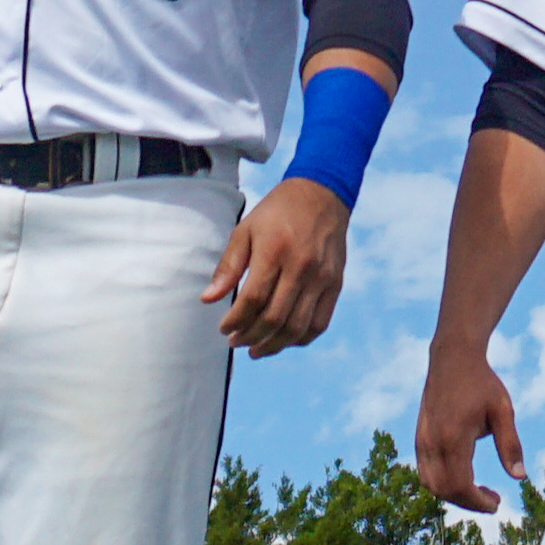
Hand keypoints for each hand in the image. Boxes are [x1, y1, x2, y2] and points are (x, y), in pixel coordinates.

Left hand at [204, 178, 348, 357]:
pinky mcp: (335, 284)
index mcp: (274, 250)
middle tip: (235, 342)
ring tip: (256, 350)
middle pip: (274, 317)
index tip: (224, 329)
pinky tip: (283, 340)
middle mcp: (301, 266)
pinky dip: (300, 339)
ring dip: (274, 345)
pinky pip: (319, 323)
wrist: (321, 195)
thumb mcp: (245, 230)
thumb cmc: (277, 212)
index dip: (235, 321)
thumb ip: (228, 266)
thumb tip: (208, 299)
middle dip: (250, 337)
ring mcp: (322, 278)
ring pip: (297, 327)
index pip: (252, 298)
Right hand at [415, 339, 527, 511]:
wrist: (453, 358)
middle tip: (492, 499)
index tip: (497, 503)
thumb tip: (519, 477)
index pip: (460, 485)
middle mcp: (432, 442)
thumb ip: (510, 445)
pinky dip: (442, 483)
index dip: (478, 501)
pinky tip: (462, 477)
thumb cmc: (482, 383)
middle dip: (468, 502)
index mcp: (453, 437)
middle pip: (444, 490)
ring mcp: (422, 440)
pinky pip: (425, 472)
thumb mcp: (503, 411)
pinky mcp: (419, 438)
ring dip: (454, 494)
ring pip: (431, 484)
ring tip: (478, 491)